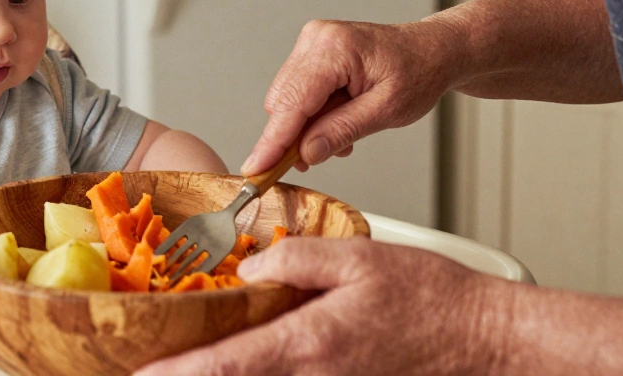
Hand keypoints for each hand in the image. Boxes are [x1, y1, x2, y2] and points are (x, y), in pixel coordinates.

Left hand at [135, 237, 505, 375]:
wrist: (483, 342)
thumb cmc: (432, 301)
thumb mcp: (360, 258)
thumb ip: (298, 259)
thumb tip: (251, 269)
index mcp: (309, 342)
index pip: (226, 365)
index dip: (178, 373)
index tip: (140, 372)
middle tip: (148, 367)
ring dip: (222, 375)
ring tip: (187, 361)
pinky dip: (257, 372)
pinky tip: (243, 360)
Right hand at [241, 19, 461, 175]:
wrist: (433, 50)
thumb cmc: (419, 72)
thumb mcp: (387, 111)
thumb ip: (342, 130)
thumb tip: (307, 153)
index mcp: (335, 49)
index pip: (293, 102)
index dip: (273, 141)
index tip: (255, 169)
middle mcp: (316, 39)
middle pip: (283, 102)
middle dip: (295, 136)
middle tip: (319, 158)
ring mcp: (312, 43)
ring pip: (287, 100)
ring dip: (308, 126)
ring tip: (345, 132)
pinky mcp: (312, 52)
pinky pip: (297, 92)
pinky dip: (313, 114)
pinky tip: (339, 118)